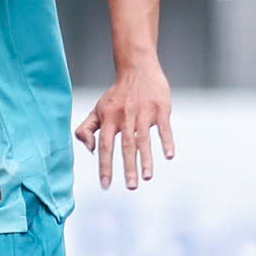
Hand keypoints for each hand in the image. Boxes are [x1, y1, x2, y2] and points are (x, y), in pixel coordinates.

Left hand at [73, 63, 174, 189]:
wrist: (136, 68)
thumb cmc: (116, 94)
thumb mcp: (97, 109)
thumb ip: (86, 129)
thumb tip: (90, 150)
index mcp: (108, 118)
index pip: (105, 146)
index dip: (105, 166)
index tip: (106, 185)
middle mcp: (125, 116)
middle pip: (126, 145)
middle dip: (128, 167)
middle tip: (131, 187)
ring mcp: (144, 112)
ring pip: (144, 138)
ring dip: (146, 159)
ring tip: (147, 177)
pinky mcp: (161, 108)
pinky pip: (164, 127)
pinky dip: (167, 141)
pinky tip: (169, 156)